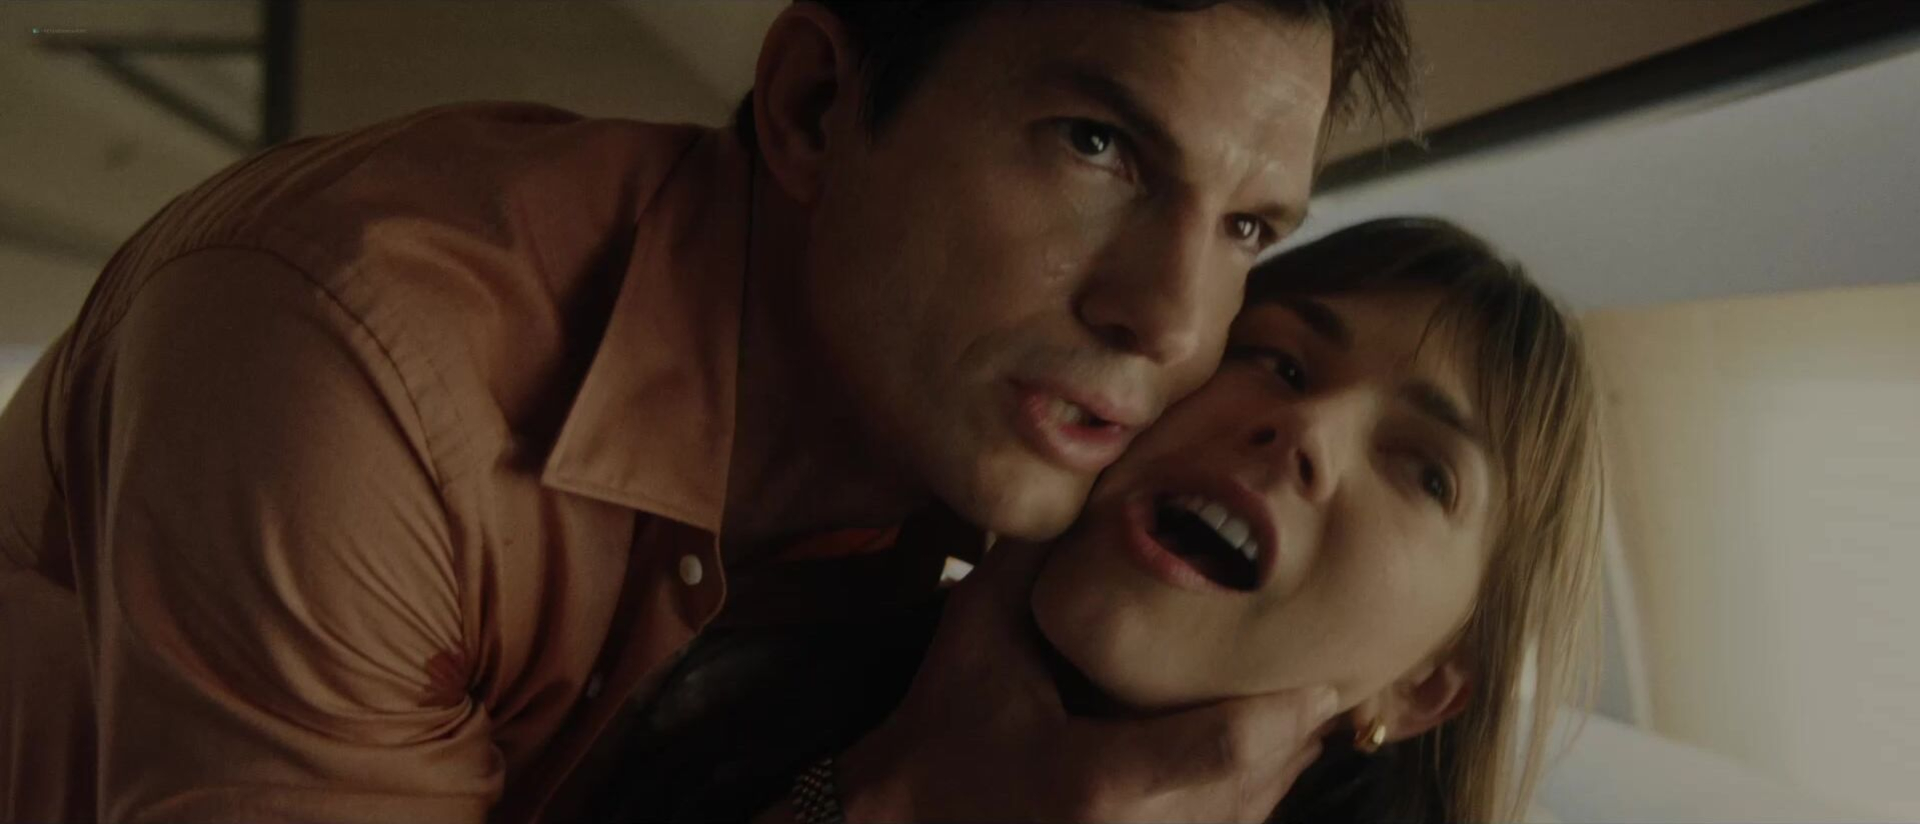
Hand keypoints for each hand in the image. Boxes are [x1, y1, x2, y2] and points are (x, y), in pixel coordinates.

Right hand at [836, 536, 1340, 822]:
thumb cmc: (942, 729)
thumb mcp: (975, 636)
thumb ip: (1029, 563)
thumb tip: (1086, 482)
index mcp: (1094, 781)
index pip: (1219, 747)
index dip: (1284, 713)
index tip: (1328, 676)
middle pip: (1256, 781)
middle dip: (1299, 724)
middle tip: (1344, 664)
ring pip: (1251, 811)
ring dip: (1286, 756)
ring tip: (1318, 694)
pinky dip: (1256, 784)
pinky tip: (1272, 740)